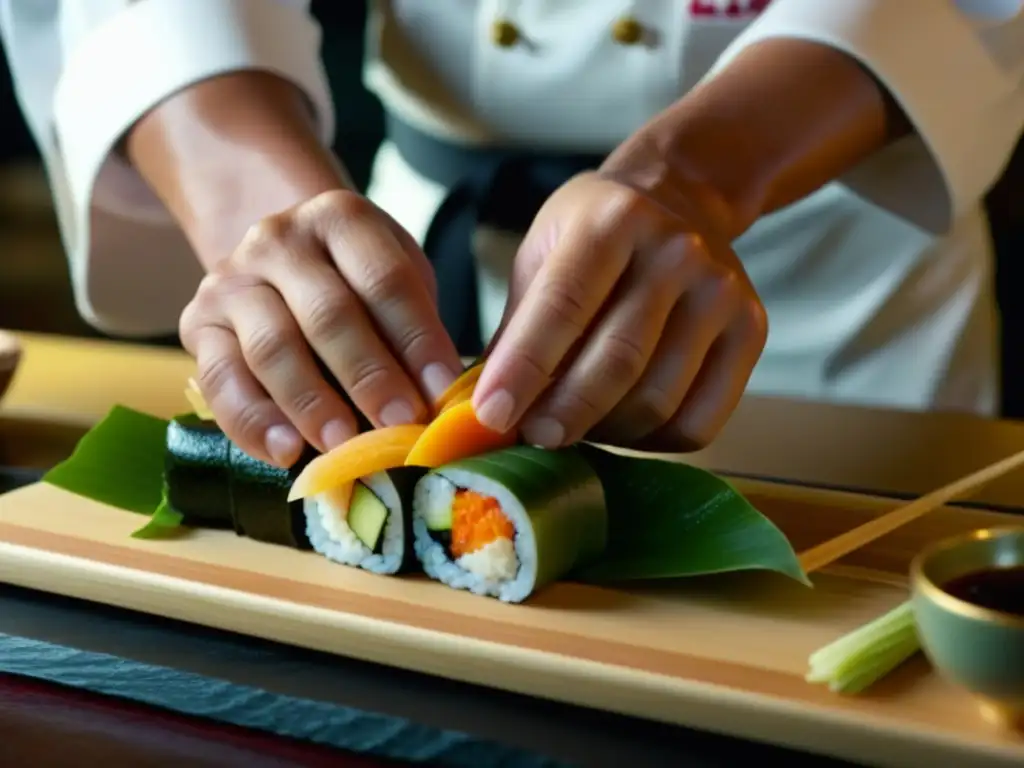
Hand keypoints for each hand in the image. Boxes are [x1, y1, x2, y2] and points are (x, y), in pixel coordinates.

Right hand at [179, 190, 462, 466]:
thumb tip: (440, 401)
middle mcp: (278, 240)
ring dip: (313, 404)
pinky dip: (253, 422)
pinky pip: (219, 380)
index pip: (385, 279)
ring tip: (346, 446)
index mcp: (341, 219)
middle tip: (401, 424)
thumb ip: (414, 325)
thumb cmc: (356, 281)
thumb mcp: (394, 278)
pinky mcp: (196, 324)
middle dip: (369, 375)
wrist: (279, 259)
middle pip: (328, 313)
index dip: (418, 338)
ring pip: (271, 348)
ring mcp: (231, 280)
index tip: (443, 390)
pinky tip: (286, 452)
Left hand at [472, 172, 767, 451]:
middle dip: (565, 413)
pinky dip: (651, 441)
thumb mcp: (543, 254)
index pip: (564, 305)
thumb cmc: (595, 234)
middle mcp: (677, 251)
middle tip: (531, 439)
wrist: (681, 199)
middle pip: (618, 360)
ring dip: (605, 431)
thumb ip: (516, 326)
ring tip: (572, 427)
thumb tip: (483, 411)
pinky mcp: (752, 330)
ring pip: (658, 399)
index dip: (524, 368)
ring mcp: (722, 291)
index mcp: (613, 221)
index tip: (491, 415)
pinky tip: (622, 426)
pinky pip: (700, 421)